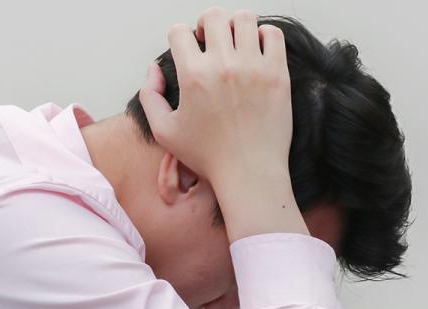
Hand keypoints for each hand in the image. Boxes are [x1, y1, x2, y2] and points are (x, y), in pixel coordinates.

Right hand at [138, 7, 292, 189]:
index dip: (180, 38)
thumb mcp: (164, 131)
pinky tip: (257, 53)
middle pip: (213, 16)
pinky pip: (273, 34)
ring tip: (236, 45)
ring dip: (236, 27)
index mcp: (194, 75)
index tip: (189, 51)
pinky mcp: (278, 74)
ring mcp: (254, 67)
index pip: (179, 30)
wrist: (249, 173)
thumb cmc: (208, 156)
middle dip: (207, 24)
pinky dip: (264, 36)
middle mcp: (223, 65)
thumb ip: (150, 96)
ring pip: (244, 18)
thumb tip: (154, 69)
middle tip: (211, 42)